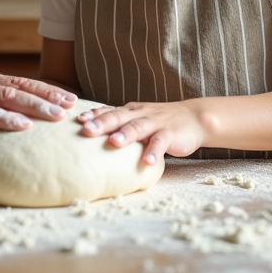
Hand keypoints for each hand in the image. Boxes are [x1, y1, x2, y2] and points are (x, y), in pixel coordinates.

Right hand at [0, 64, 75, 145]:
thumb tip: (4, 124)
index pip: (20, 82)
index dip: (46, 90)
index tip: (69, 100)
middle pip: (21, 86)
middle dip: (49, 97)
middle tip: (72, 108)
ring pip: (7, 96)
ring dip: (34, 106)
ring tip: (56, 116)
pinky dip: (5, 118)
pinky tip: (22, 126)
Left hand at [77, 101, 207, 163]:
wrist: (194, 118)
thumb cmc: (160, 122)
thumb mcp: (138, 119)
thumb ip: (120, 125)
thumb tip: (92, 136)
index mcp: (130, 111)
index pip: (109, 111)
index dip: (93, 115)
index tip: (76, 120)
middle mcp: (140, 114)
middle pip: (119, 117)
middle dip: (102, 123)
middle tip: (86, 130)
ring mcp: (156, 123)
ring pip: (138, 127)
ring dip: (126, 135)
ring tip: (114, 143)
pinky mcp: (171, 134)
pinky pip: (161, 143)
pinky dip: (154, 151)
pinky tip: (147, 161)